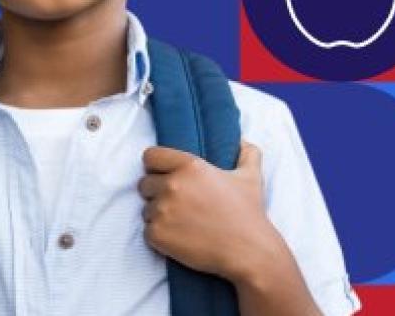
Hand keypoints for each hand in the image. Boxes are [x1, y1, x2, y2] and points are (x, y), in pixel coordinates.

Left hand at [138, 142, 280, 280]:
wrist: (249, 252)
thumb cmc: (248, 214)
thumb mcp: (250, 178)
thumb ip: (246, 154)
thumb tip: (243, 141)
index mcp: (189, 166)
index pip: (150, 156)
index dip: (156, 167)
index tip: (165, 176)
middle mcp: (172, 185)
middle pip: (144, 184)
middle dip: (157, 193)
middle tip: (179, 205)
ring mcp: (162, 210)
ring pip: (146, 209)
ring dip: (159, 216)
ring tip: (183, 223)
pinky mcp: (157, 233)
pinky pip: (147, 231)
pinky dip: (159, 236)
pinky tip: (180, 238)